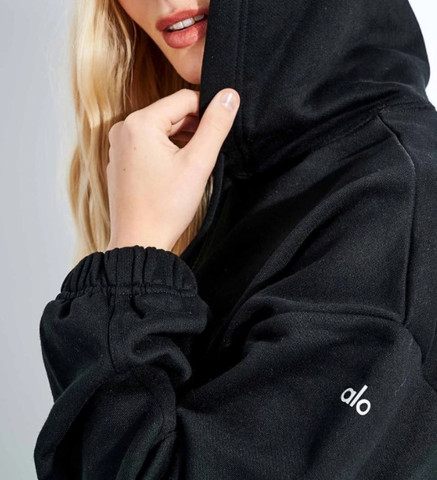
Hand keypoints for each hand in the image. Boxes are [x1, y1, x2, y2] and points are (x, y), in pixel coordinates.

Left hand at [105, 88, 239, 251]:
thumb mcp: (198, 162)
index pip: (183, 99)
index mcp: (140, 123)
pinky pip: (147, 145)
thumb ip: (215, 125)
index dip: (207, 109)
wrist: (140, 240)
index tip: (221, 127)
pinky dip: (166, 151)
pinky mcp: (120, 162)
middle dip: (193, 128)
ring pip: (160, 130)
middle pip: (170, 114)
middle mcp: (123, 129)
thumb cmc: (166, 206)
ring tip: (194, 163)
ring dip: (181, 140)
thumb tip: (229, 95)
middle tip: (209, 150)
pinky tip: (177, 171)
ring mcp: (118, 147)